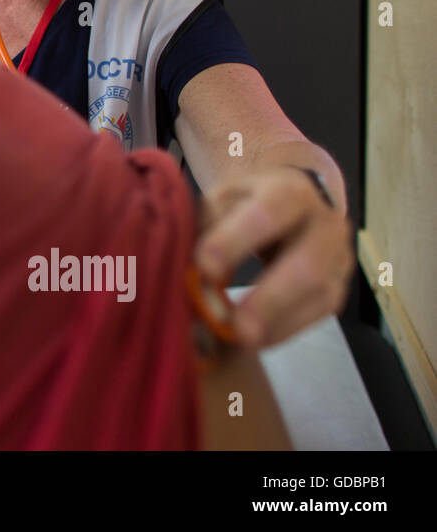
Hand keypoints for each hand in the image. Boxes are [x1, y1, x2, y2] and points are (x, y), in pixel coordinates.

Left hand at [196, 166, 353, 347]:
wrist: (289, 200)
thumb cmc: (245, 203)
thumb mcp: (221, 201)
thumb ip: (207, 230)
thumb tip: (194, 276)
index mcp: (289, 190)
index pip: (268, 212)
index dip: (237, 240)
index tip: (205, 267)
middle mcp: (324, 223)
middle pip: (307, 264)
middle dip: (269, 298)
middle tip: (236, 326)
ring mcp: (338, 257)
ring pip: (319, 294)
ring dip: (277, 322)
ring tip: (240, 340)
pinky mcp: (338, 286)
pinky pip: (318, 314)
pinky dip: (284, 330)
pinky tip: (256, 340)